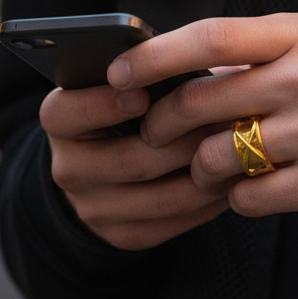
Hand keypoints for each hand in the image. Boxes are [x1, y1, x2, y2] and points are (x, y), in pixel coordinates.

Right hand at [40, 83, 229, 249]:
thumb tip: (189, 62)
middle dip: (182, 141)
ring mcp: (92, 208)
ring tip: (237, 150)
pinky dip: (207, 203)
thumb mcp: (125, 81)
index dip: (102, 105)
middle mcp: (68, 167)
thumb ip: (145, 71)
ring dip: (206, 174)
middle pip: (129, 160)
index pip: (66, 112)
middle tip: (224, 120)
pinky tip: (229, 181)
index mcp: (59, 119)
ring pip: (160, 197)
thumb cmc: (132, 105)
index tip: (141, 95)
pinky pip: (172, 223)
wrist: (110, 165)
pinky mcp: (122, 236)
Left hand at [107, 14, 297, 220]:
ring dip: (201, 168)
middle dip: (162, 124)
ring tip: (211, 168)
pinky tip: (253, 189)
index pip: (210, 37)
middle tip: (155, 134)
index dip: (154, 56)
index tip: (119, 72)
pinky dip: (238, 198)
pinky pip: (248, 197)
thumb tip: (188, 71)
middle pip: (200, 102)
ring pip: (216, 157)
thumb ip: (263, 52)